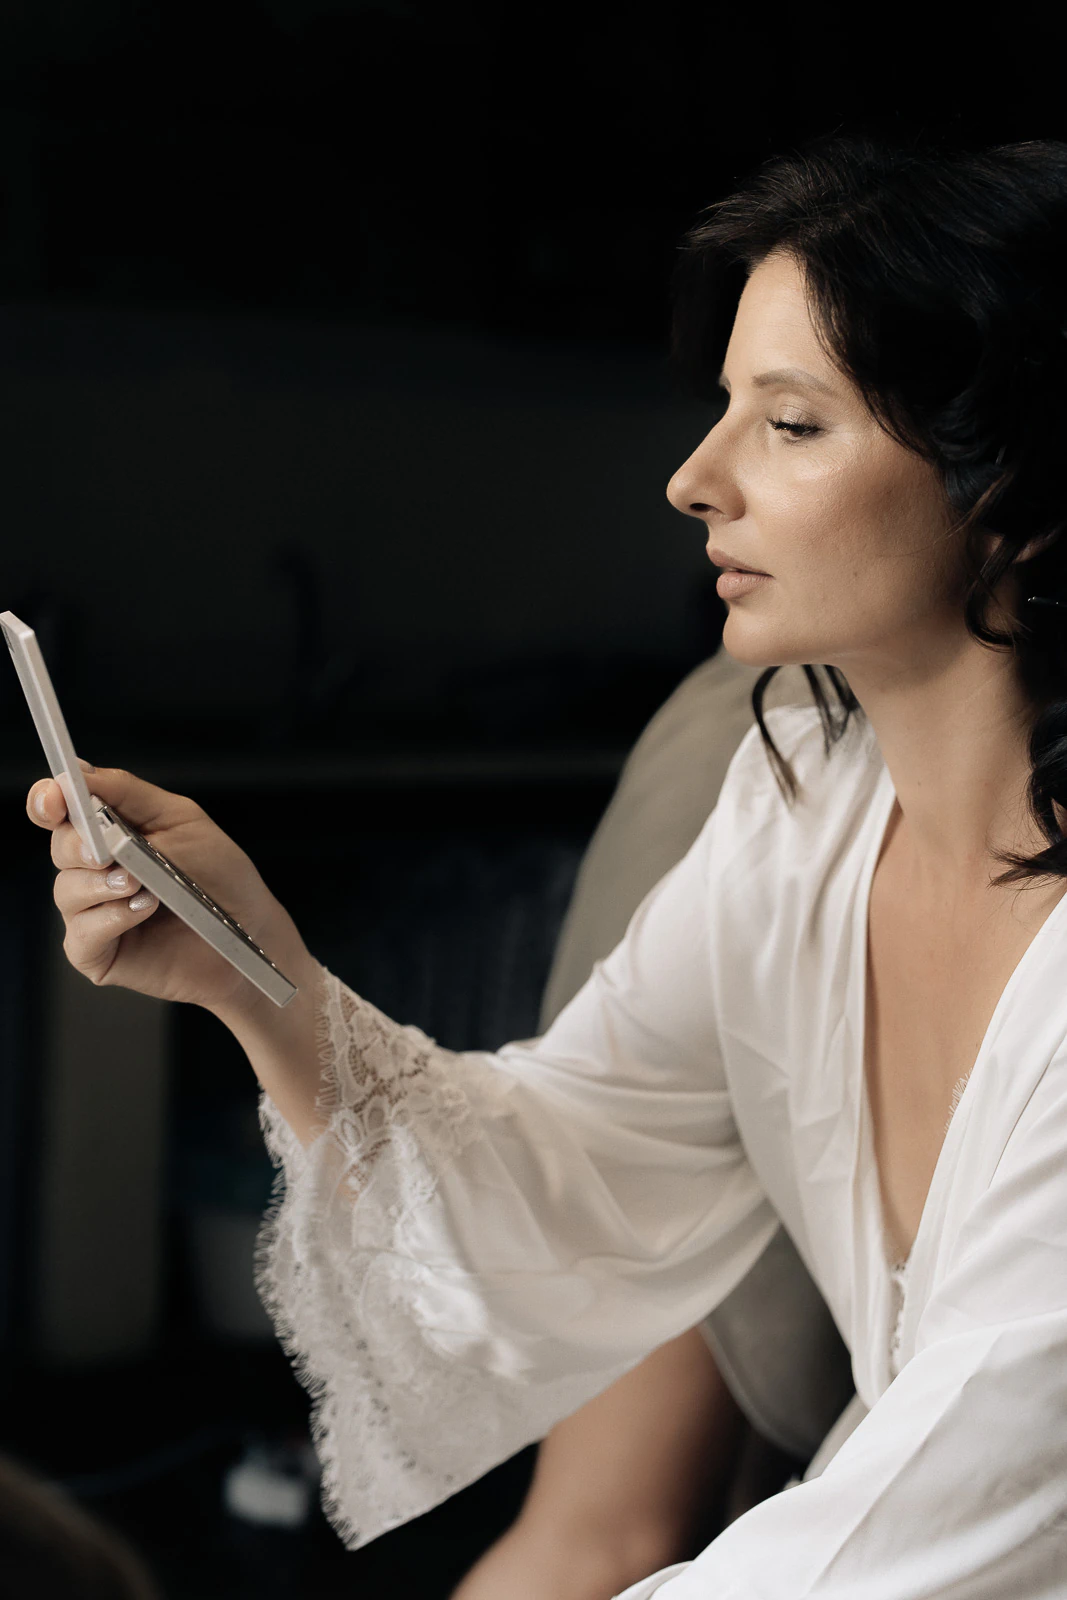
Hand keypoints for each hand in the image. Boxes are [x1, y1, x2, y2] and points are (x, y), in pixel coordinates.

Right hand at [27, 758, 302, 1016]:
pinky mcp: (97, 952)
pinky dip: (111, 918)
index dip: (47, 800)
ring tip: (141, 885)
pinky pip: (82, 934)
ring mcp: (92, 912)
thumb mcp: (180, 818)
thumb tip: (80, 772)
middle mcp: (92, 870)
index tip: (55, 799)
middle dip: (80, 846)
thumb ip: (128, 793)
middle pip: (59, 847)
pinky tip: (144, 910)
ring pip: (66, 890)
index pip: (57, 810)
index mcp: (106, 832)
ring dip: (102, 884)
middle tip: (108, 853)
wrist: (249, 931)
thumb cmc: (219, 875)